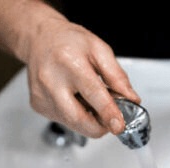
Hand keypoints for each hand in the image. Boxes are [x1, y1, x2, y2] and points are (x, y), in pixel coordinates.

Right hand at [25, 17, 139, 137]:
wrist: (40, 39)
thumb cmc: (68, 41)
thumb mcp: (99, 49)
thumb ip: (117, 76)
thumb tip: (131, 99)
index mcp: (68, 61)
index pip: (92, 92)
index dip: (108, 112)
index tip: (119, 125)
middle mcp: (51, 80)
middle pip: (78, 118)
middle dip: (100, 127)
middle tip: (112, 120)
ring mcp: (42, 95)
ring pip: (72, 123)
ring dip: (89, 120)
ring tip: (91, 100)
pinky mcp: (38, 105)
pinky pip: (64, 120)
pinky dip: (76, 115)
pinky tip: (75, 99)